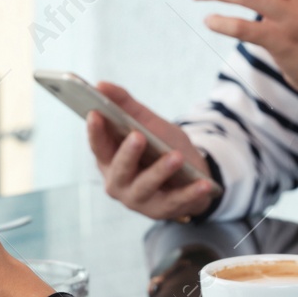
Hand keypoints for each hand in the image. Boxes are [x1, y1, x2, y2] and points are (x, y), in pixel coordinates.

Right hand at [86, 82, 217, 219]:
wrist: (189, 175)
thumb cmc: (161, 147)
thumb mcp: (147, 123)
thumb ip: (125, 104)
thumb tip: (100, 84)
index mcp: (109, 160)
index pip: (98, 147)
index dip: (95, 131)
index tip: (95, 113)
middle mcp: (118, 183)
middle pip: (120, 170)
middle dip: (128, 154)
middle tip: (138, 136)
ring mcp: (139, 200)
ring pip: (146, 186)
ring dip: (161, 172)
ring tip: (176, 157)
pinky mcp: (162, 211)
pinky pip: (177, 202)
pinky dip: (190, 193)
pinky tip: (202, 183)